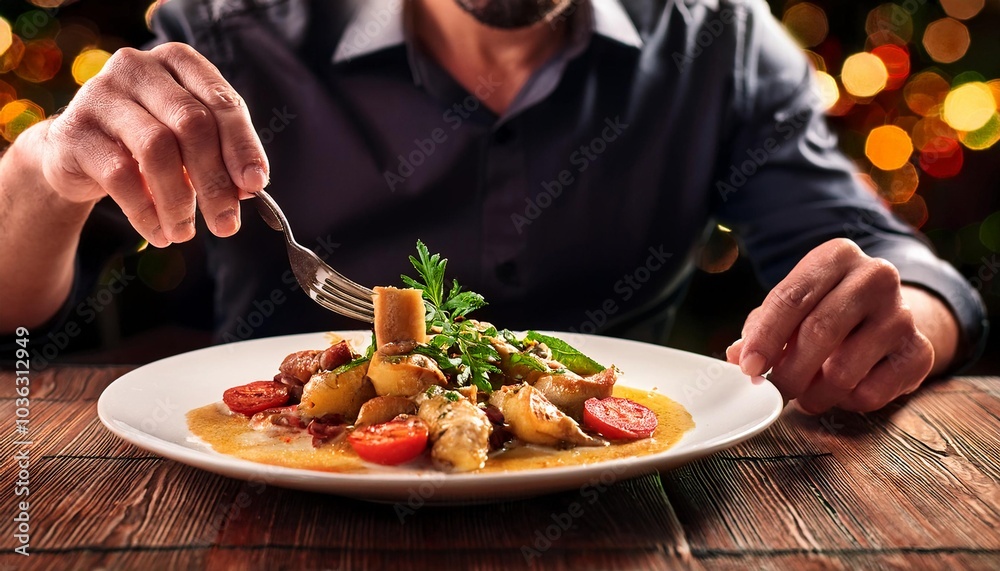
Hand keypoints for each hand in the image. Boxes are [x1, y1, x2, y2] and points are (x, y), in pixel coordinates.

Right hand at [37, 43, 267, 246]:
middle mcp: (138, 67)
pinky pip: (120, 176)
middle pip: (191, 124)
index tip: (255, 185)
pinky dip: (146, 211)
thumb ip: (222, 155)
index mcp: (178, 61)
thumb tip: (250, 186)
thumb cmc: (150, 142)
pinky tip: (159, 232)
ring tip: (186, 233)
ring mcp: (100, 94)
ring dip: (179, 200)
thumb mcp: (190, 141)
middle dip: (214, 180)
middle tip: (226, 224)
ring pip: (156, 148)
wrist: (78, 152)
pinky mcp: (73, 130)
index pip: (222, 101)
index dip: (242, 146)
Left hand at [727, 238, 935, 412]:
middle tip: (773, 391)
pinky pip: (870, 393)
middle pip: (819, 332)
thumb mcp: (792, 305)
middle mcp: (876, 276)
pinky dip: (845, 402)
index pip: (792, 298)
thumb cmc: (826, 308)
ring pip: (844, 370)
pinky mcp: (919, 352)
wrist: (885, 315)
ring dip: (814, 393)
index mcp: (837, 256)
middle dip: (788, 372)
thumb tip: (738, 357)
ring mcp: (903, 314)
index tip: (749, 367)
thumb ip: (761, 327)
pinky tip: (840, 391)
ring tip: (804, 393)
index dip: (765, 337)